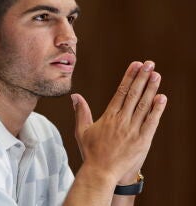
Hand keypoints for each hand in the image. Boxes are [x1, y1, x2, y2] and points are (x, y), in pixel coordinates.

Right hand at [71, 61, 166, 183]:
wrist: (101, 172)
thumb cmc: (91, 151)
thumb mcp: (82, 130)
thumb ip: (81, 112)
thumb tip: (75, 96)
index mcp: (109, 116)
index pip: (121, 91)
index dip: (129, 77)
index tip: (135, 65)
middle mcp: (121, 120)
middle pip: (134, 94)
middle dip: (142, 77)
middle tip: (149, 63)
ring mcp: (132, 130)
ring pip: (143, 105)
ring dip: (151, 89)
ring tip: (156, 75)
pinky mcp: (142, 140)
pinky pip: (151, 122)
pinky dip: (157, 110)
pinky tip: (162, 98)